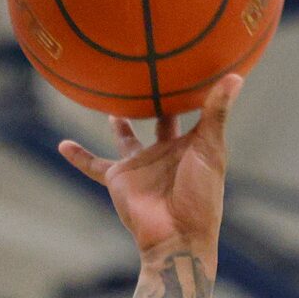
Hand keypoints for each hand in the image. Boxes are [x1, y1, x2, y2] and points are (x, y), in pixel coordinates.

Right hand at [57, 74, 241, 262]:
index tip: (190, 63)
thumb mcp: (211, 149)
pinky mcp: (118, 179)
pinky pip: (92, 166)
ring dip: (119, 125)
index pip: (191, 112)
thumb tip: (235, 76)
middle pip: (158, 120)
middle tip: (150, 75)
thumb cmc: (201, 196)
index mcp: (189, 144)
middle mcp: (164, 152)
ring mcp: (140, 165)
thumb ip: (216, 113)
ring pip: (126, 140)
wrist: (177, 235)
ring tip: (112, 105)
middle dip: (156, 102)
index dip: (191, 91)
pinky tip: (62, 144)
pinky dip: (78, 156)